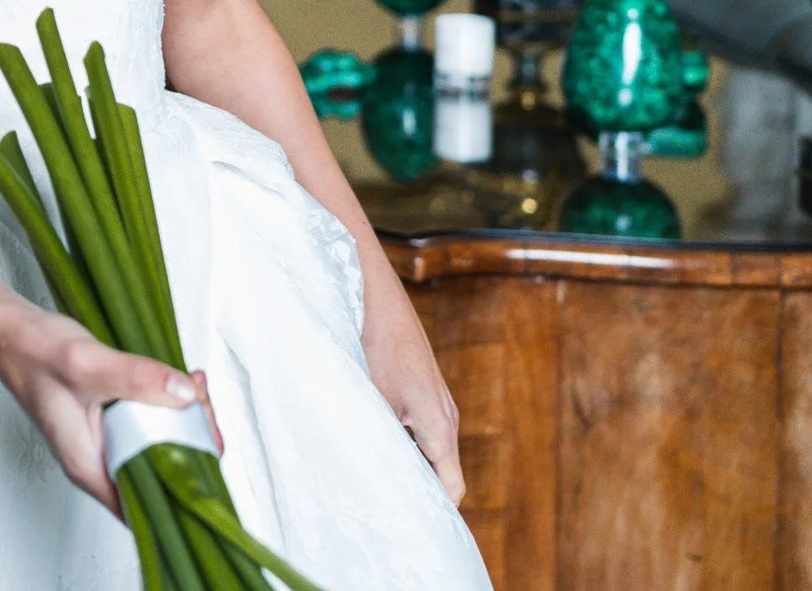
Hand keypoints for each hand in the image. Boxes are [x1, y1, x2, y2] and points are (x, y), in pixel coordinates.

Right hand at [0, 302, 219, 512]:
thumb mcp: (84, 362)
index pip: (149, 503)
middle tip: (200, 402)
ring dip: (183, 420)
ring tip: (191, 385)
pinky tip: (177, 382)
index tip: (206, 447)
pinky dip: (168, 405)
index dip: (185, 485)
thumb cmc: (30, 351)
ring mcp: (103, 442)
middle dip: (192, 442)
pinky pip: (148, 425)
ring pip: (158, 447)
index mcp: (88, 465)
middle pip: (161, 474)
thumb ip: (135, 378)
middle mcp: (97, 461)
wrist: (6, 330)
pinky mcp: (108, 422)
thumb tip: (185, 394)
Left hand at [362, 273, 463, 503]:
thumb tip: (360, 475)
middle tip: (382, 507)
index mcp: (439, 424)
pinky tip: (368, 438)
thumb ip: (374, 439)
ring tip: (372, 476)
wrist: (370, 287)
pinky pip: (417, 427)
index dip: (434, 511)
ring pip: (427, 448)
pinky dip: (400, 440)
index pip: (451, 488)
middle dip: (416, 490)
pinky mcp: (420, 386)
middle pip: (440, 471)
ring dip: (405, 462)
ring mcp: (435, 400)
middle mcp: (445, 415)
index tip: (409, 525)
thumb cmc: (370, 340)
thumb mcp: (368, 398)